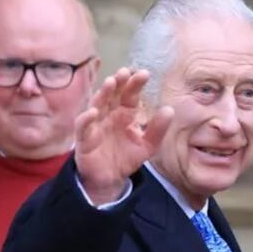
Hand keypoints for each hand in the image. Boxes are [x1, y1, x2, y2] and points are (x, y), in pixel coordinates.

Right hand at [74, 68, 173, 204]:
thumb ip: (157, 130)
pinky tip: (93, 112)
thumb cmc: (126, 158)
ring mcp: (95, 125)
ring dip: (102, 93)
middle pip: (112, 95)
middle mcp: (109, 115)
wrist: (110, 179)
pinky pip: (83, 127)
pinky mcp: (84, 139)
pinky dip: (86, 119)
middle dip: (118, 83)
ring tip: (110, 82)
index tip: (144, 74)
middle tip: (125, 72)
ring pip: (97, 105)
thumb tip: (170, 110)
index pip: (130, 96)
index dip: (135, 85)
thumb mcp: (147, 146)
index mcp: (124, 114)